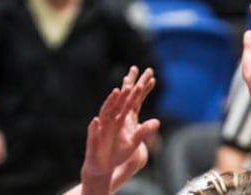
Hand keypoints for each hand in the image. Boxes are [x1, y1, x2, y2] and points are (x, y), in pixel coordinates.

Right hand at [81, 67, 159, 188]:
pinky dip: (94, 127)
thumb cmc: (118, 153)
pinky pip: (93, 133)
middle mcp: (110, 121)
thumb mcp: (133, 143)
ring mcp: (100, 129)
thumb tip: (157, 121)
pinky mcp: (93, 141)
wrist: (104, 167)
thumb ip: (144, 131)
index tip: (142, 85)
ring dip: (110, 102)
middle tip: (131, 83)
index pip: (129, 105)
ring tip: (116, 93)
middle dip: (123, 93)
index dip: (135, 95)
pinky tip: (97, 121)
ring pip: (105, 113)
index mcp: (120, 120)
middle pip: (117, 104)